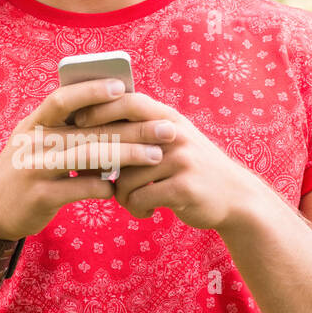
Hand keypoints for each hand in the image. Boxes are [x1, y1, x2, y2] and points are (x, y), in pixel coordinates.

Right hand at [0, 78, 171, 240]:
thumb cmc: (21, 173)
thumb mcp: (33, 144)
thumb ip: (63, 130)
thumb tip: (110, 117)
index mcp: (33, 124)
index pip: (62, 99)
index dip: (91, 90)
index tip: (122, 86)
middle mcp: (33, 142)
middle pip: (89, 129)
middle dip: (132, 128)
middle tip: (165, 127)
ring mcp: (35, 169)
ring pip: (90, 157)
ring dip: (128, 156)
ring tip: (156, 156)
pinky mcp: (40, 197)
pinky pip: (80, 189)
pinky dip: (104, 188)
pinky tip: (119, 189)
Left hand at [72, 91, 260, 230]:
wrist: (235, 197)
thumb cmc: (191, 168)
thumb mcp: (172, 139)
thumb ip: (142, 128)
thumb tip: (90, 122)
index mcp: (169, 117)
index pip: (128, 101)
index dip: (99, 109)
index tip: (76, 122)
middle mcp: (174, 134)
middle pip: (121, 141)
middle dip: (99, 160)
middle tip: (89, 174)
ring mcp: (180, 160)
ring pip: (125, 179)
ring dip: (122, 196)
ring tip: (132, 200)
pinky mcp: (183, 188)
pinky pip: (139, 198)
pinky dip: (137, 208)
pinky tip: (146, 211)